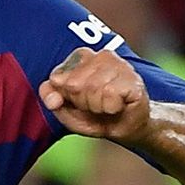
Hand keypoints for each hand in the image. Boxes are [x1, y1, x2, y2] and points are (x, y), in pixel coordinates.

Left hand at [38, 47, 152, 144]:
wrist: (124, 129)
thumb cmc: (95, 115)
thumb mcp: (66, 109)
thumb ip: (51, 98)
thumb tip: (52, 100)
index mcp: (82, 57)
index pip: (58, 77)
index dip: (66, 95)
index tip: (78, 100)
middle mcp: (102, 56)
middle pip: (74, 84)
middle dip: (82, 102)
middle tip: (95, 105)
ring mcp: (120, 65)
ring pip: (93, 88)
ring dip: (97, 106)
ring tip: (106, 106)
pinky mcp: (133, 79)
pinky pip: (110, 95)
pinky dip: (111, 107)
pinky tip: (118, 106)